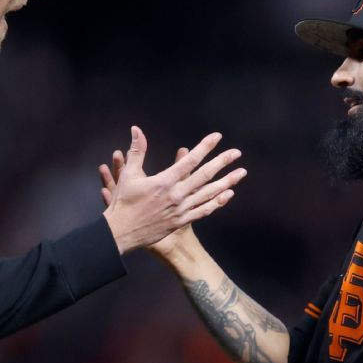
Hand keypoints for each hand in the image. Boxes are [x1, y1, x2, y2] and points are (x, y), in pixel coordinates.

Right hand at [100, 126, 245, 254]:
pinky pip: (204, 210)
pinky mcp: (181, 221)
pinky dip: (217, 202)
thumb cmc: (123, 203)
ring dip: (227, 182)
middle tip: (236, 153)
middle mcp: (176, 195)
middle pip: (205, 175)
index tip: (217, 137)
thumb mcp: (128, 174)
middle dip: (222, 162)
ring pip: (209, 193)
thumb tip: (136, 130)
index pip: (190, 161)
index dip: (205, 147)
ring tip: (241, 173)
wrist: (121, 233)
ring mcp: (181, 209)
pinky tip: (228, 195)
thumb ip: (136, 151)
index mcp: (165, 181)